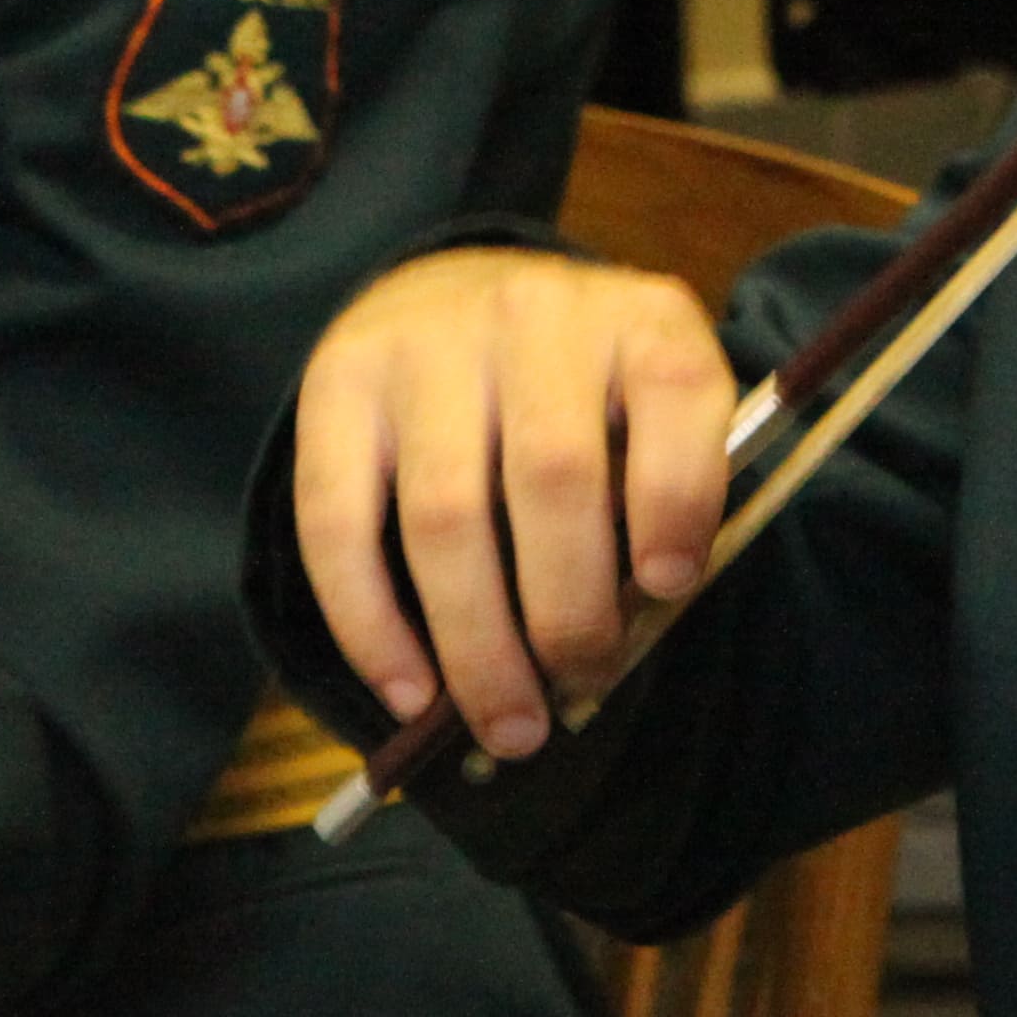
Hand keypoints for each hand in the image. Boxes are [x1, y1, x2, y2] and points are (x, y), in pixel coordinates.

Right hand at [294, 247, 734, 756]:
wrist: (455, 291)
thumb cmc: (580, 393)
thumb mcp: (651, 412)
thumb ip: (658, 502)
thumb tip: (612, 644)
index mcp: (639, 320)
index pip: (674, 393)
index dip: (678, 497)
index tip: (670, 584)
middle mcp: (532, 315)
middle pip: (553, 476)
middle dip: (570, 610)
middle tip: (579, 684)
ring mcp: (426, 345)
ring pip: (445, 516)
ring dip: (477, 644)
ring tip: (508, 725)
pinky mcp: (338, 384)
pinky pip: (338, 523)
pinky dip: (372, 627)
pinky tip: (410, 692)